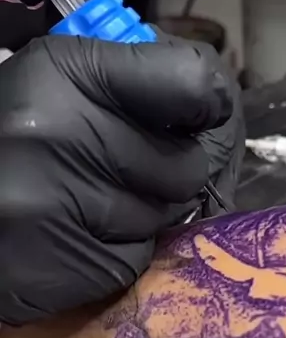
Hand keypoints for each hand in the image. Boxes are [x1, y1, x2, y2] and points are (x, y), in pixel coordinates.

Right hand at [0, 34, 241, 324]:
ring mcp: (55, 205)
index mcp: (65, 71)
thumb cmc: (6, 134)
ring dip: (142, 214)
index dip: (208, 103)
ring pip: (164, 218)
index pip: (192, 82)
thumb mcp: (54, 81)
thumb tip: (212, 103)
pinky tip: (78, 236)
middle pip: (189, 166)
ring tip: (90, 201)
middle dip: (174, 171)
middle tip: (135, 169)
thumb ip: (130, 82)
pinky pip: (134, 261)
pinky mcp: (57, 266)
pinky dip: (119, 252)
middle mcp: (60, 133)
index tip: (201, 115)